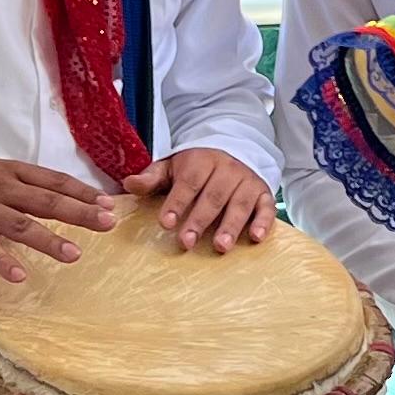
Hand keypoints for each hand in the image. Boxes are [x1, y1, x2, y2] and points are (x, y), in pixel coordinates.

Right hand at [0, 157, 119, 283]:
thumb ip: (26, 188)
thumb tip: (69, 203)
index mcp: (10, 171)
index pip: (53, 180)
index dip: (82, 192)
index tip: (109, 204)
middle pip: (45, 200)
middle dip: (78, 212)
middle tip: (107, 224)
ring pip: (19, 224)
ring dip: (48, 240)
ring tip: (74, 255)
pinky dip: (3, 261)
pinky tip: (20, 276)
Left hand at [119, 147, 275, 253]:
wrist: (234, 147)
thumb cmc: (197, 165)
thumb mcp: (172, 166)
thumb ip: (152, 177)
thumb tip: (129, 184)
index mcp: (201, 161)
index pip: (188, 183)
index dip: (177, 203)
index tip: (165, 222)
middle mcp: (227, 169)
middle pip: (213, 196)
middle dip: (199, 220)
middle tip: (187, 242)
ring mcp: (247, 181)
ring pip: (239, 204)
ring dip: (230, 225)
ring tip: (220, 247)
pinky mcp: (263, 193)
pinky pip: (266, 207)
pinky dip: (263, 222)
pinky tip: (256, 238)